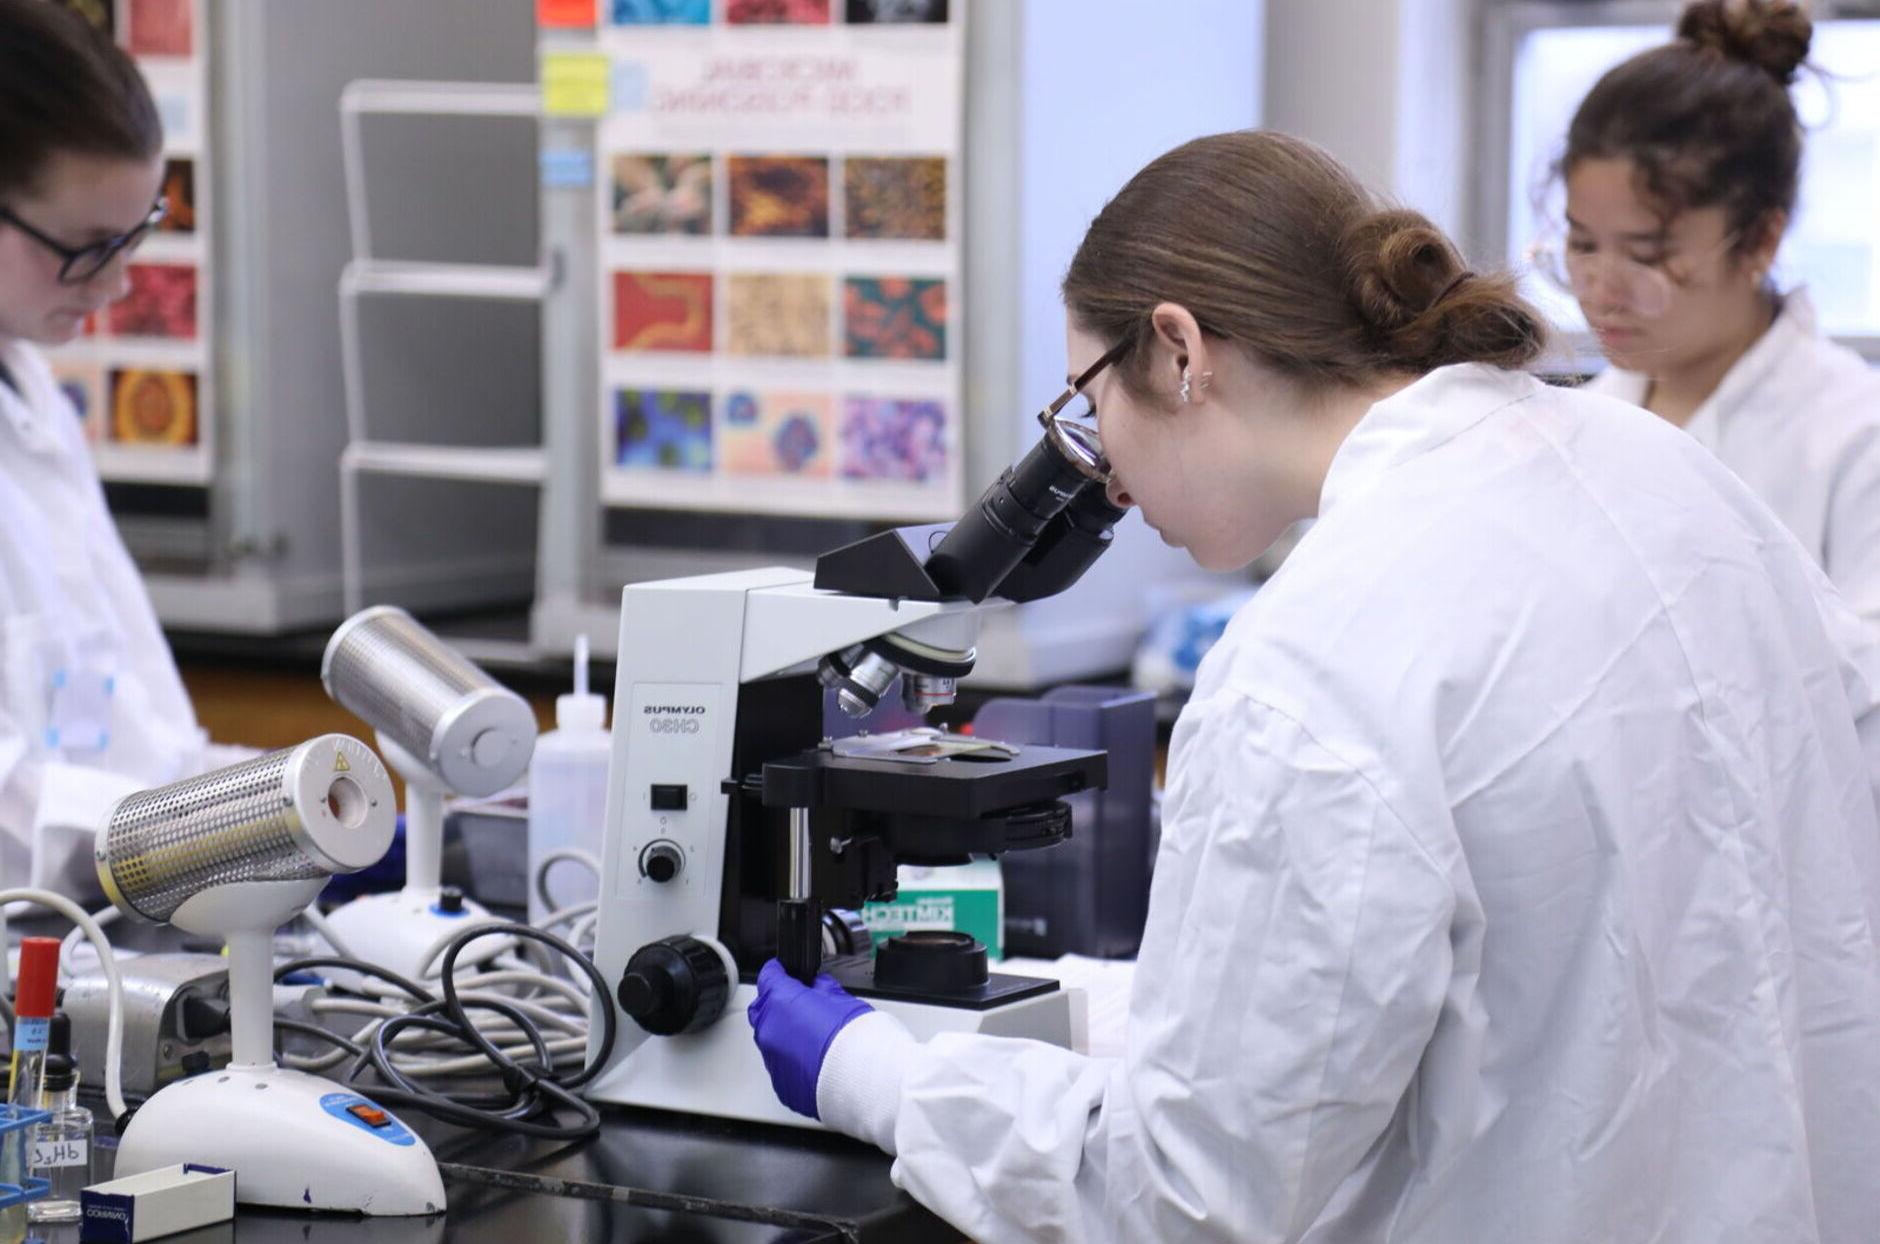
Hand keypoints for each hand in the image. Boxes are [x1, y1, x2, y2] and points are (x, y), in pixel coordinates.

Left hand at [747, 959, 873, 1117]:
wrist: (863, 1077)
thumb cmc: (855, 1038)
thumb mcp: (841, 998)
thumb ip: (821, 989)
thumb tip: (816, 988)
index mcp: (781, 1003)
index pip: (768, 978)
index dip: (778, 974)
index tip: (784, 975)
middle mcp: (770, 1031)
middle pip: (763, 1011)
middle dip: (776, 1006)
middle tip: (800, 1008)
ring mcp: (773, 1060)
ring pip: (771, 1042)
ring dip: (785, 1037)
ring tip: (813, 1041)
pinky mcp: (782, 1085)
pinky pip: (780, 1068)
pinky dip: (792, 1062)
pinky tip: (814, 1062)